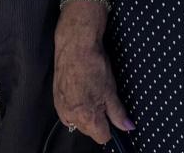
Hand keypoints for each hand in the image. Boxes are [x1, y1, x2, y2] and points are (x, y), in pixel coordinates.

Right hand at [54, 4, 131, 142]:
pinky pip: (68, 112)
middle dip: (98, 121)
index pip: (102, 137)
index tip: (113, 117)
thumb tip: (127, 127)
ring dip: (86, 114)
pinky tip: (81, 91)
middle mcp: (70, 117)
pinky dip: (76, 106)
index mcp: (86, 117)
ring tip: (91, 93)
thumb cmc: (92, 65)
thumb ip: (118, 113)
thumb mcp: (111, 91)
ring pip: (78, 122)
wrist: (75, 46)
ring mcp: (61, 108)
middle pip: (89, 131)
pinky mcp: (56, 100)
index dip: (111, 128)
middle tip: (103, 100)